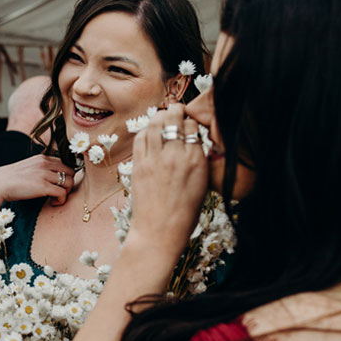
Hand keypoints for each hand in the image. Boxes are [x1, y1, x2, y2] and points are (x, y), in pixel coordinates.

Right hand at [0, 155, 74, 207]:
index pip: (66, 163)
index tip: (59, 184)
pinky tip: (53, 203)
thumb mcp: (28, 168)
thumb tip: (52, 178)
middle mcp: (45, 163)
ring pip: (69, 182)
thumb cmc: (10, 180)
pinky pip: (62, 193)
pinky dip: (61, 200)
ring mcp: (44, 174)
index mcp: (42, 158)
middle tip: (59, 192)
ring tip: (55, 198)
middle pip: (71, 172)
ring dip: (65, 192)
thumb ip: (40, 169)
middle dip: (68, 184)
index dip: (66, 175)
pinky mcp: (43, 187)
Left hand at [129, 104, 207, 257]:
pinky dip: (145, 130)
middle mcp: (175, 156)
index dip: (191, 121)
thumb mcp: (202, 184)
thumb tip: (194, 144)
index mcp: (196, 161)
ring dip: (159, 116)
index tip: (190, 122)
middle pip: (173, 119)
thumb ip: (198, 160)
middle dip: (176, 110)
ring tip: (162, 115)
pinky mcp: (138, 165)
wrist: (159, 231)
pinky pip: (140, 138)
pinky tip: (149, 130)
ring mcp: (154, 159)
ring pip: (155, 124)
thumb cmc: (185, 213)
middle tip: (176, 109)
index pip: (192, 126)